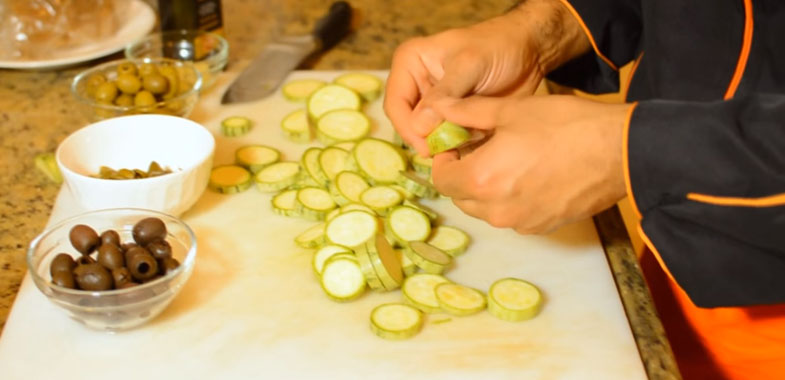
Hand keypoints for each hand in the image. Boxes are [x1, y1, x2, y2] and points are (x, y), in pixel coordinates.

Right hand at [383, 0, 589, 154]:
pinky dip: (460, 146)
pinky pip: (448, 141)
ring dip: (445, 145)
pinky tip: (476, 143)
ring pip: (428, 136)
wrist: (530, 51)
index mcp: (410, 64)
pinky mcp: (452, 119)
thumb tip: (419, 126)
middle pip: (409, 124)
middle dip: (428, 140)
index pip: (396, 105)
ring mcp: (435, 105)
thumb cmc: (498, 46)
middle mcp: (417, 86)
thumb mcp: (469, 65)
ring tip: (469, 143)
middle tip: (450, 152)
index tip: (429, 147)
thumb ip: (444, 94)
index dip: (409, 129)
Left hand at [430, 95, 632, 233]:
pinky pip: (513, 216)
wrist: (620, 151)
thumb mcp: (511, 110)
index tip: (456, 145)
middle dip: (463, 175)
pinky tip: (530, 175)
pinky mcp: (543, 227)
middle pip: (461, 198)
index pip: (441, 180)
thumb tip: (438, 109)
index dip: (443, 161)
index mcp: (481, 179)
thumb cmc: (564, 125)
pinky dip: (511, 199)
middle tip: (480, 150)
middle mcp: (496, 210)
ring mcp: (520, 223)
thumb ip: (468, 113)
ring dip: (486, 189)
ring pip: (486, 210)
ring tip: (507, 160)